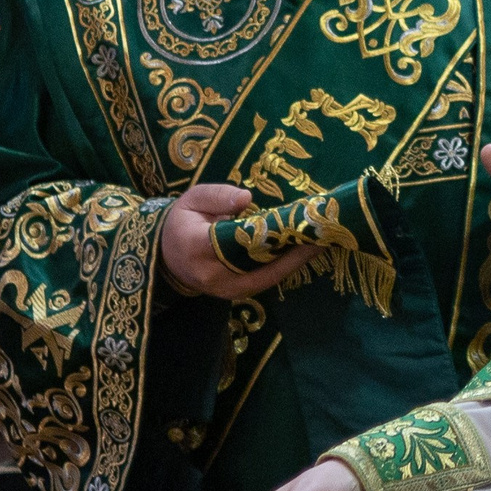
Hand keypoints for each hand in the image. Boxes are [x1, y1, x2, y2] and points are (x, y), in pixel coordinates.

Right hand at [160, 182, 320, 299]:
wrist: (167, 256)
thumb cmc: (182, 222)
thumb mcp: (191, 199)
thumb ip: (217, 196)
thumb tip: (246, 198)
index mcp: (196, 246)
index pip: (237, 242)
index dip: (270, 234)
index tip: (297, 222)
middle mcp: (213, 274)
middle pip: (260, 263)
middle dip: (294, 248)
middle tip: (323, 230)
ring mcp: (226, 290)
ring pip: (268, 276)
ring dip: (296, 260)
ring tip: (322, 240)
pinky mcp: (237, 295)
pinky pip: (266, 281)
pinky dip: (287, 267)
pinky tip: (305, 252)